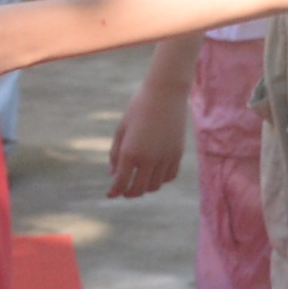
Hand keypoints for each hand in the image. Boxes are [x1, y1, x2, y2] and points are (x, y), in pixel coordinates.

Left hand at [105, 57, 188, 200]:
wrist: (165, 94)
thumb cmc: (138, 108)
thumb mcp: (121, 129)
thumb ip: (116, 154)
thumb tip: (112, 174)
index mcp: (130, 152)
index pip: (121, 182)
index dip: (114, 191)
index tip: (110, 194)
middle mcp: (149, 159)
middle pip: (138, 189)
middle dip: (129, 193)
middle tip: (123, 191)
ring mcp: (165, 158)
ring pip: (155, 185)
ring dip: (145, 187)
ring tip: (138, 182)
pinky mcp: (177, 154)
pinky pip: (169, 176)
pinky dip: (161, 180)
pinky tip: (154, 174)